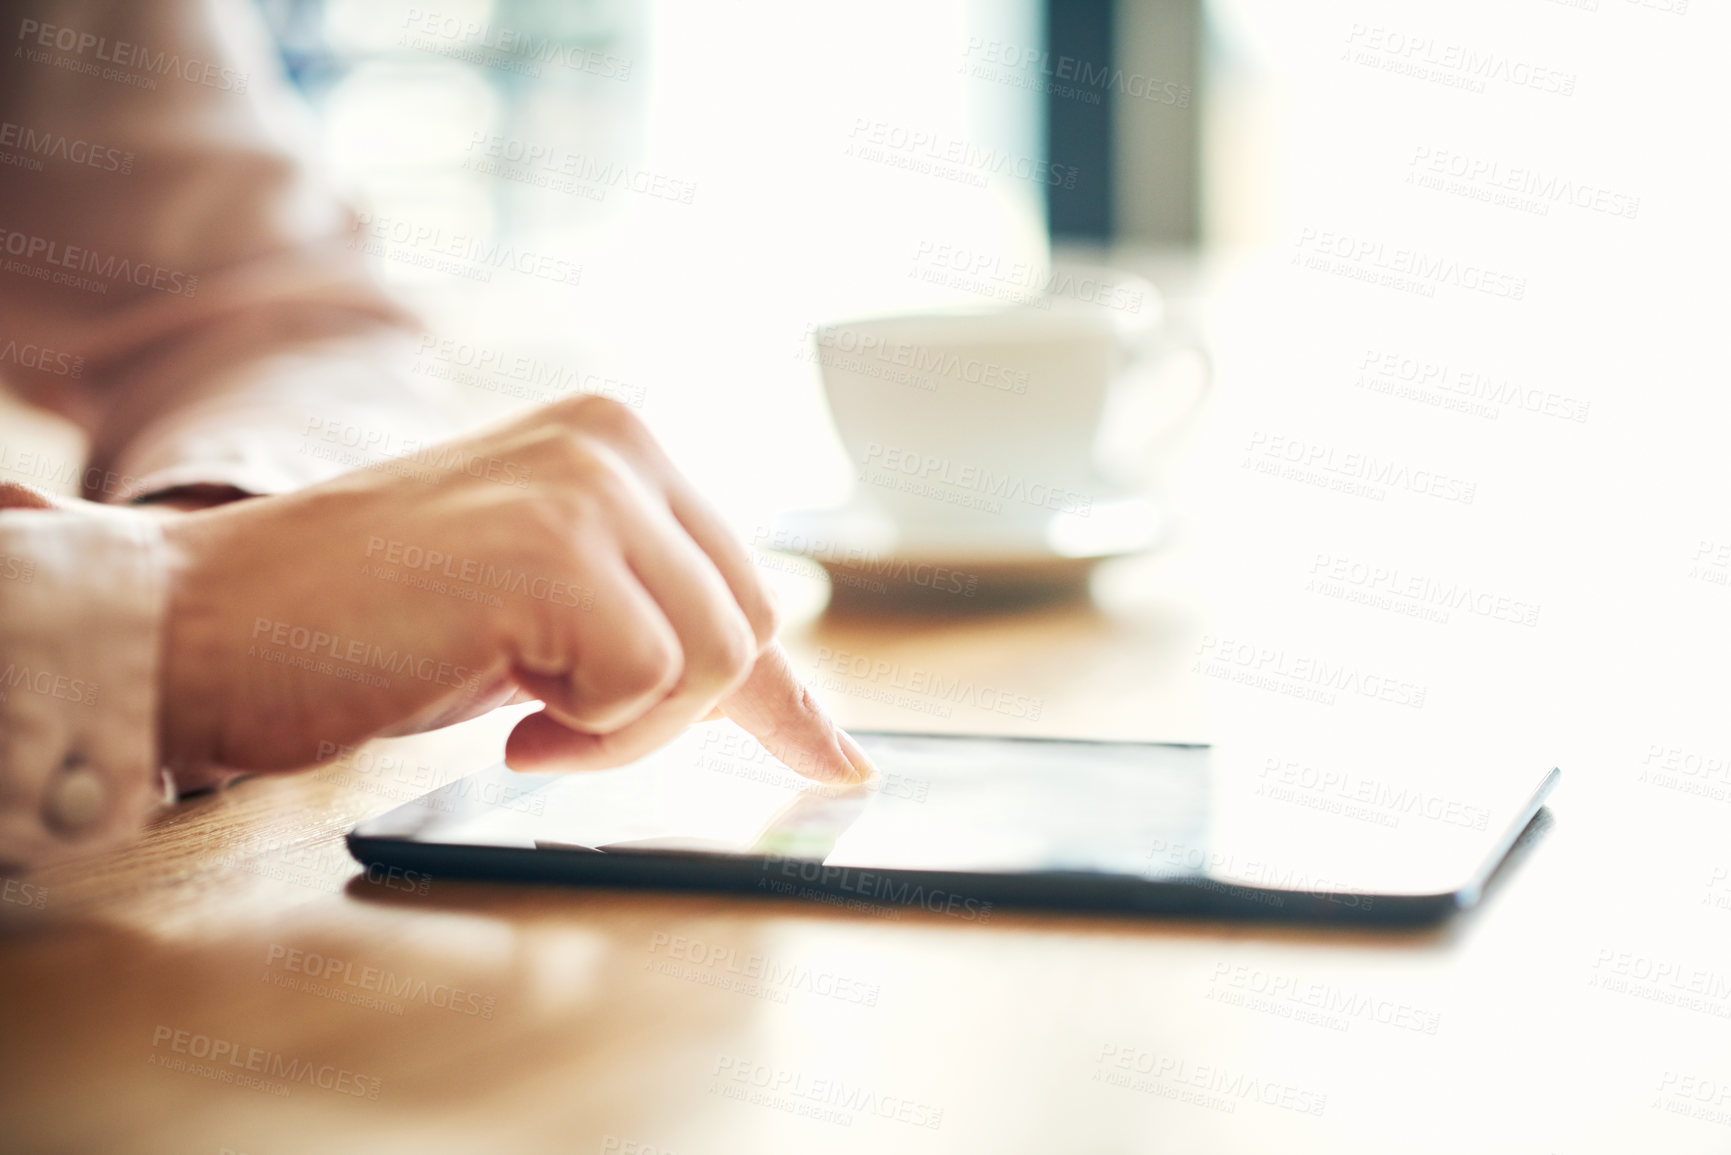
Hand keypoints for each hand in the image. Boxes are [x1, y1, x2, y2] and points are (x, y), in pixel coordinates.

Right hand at [156, 396, 872, 787]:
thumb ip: (650, 625)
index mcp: (618, 441)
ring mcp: (590, 488)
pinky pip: (652, 688)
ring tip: (521, 717)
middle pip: (747, 629)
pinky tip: (503, 720)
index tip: (839, 767)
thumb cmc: (367, 628)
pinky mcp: (557, 552)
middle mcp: (618, 441)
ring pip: (716, 663)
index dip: (787, 697)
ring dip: (624, 730)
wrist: (208, 623)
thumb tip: (802, 722)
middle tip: (556, 724)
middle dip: (668, 713)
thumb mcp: (542, 613)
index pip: (744, 587)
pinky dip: (588, 736)